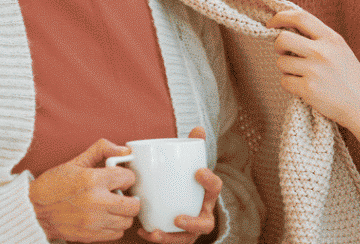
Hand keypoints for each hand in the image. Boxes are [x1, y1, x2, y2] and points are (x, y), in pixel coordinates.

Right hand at [28, 139, 139, 241]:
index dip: (126, 177)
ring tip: (113, 206)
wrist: (33, 210)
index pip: (128, 178)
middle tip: (121, 194)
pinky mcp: (90, 236)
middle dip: (130, 197)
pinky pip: (116, 234)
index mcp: (93, 180)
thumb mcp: (76, 161)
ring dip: (124, 213)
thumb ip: (102, 150)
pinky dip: (115, 226)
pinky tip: (106, 217)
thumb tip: (125, 150)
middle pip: (134, 204)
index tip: (120, 178)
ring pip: (127, 221)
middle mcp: (96, 202)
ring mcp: (94, 222)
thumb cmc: (53, 185)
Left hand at [138, 127, 220, 243]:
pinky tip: (144, 231)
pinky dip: (156, 238)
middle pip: (206, 224)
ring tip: (157, 232)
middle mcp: (202, 214)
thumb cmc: (183, 181)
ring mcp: (191, 230)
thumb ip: (191, 146)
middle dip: (193, 223)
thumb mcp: (187, 165)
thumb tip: (199, 128)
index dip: (209, 181)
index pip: (215, 188)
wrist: (177, 201)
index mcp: (205, 195)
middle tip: (178, 218)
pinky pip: (170, 242)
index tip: (197, 171)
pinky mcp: (178, 238)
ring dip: (173, 239)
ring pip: (187, 239)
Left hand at [266, 9, 359, 129]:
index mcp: (332, 39)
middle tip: (284, 54)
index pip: (300, 17)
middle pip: (283, 39)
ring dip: (286, 70)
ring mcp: (315, 71)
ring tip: (302, 76)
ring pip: (281, 63)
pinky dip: (290, 85)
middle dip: (277, 46)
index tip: (271, 24)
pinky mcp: (308, 89)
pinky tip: (304, 88)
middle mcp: (323, 52)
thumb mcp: (340, 50)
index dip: (281, 17)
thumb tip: (288, 29)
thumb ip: (319, 38)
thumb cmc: (350, 78)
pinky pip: (284, 82)